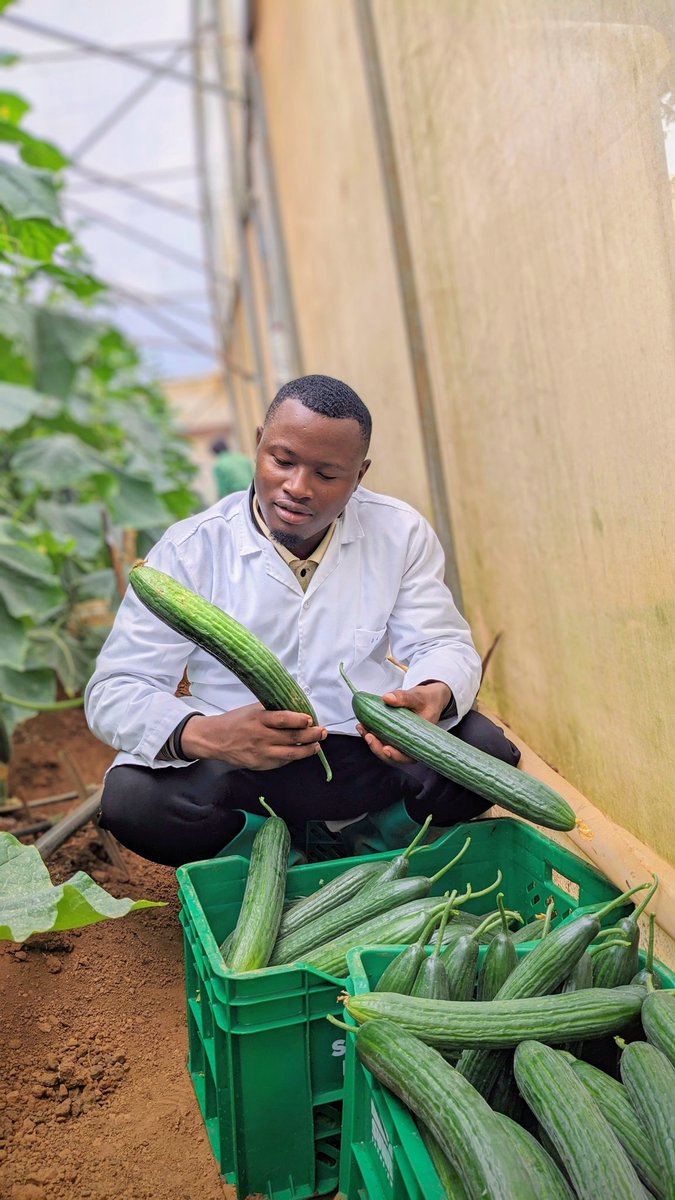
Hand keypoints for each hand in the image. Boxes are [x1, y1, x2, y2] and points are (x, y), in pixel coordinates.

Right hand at [180, 703, 327, 770]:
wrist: (215, 740)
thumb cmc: (236, 721)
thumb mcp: (252, 710)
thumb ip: (272, 710)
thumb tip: (295, 708)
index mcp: (259, 719)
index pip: (283, 719)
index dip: (299, 719)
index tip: (310, 719)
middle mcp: (261, 736)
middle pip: (292, 737)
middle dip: (311, 735)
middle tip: (322, 732)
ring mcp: (261, 753)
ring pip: (291, 753)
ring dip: (308, 750)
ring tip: (317, 745)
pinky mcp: (261, 764)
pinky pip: (282, 761)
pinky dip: (294, 757)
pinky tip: (301, 752)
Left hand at [357, 680, 451, 764]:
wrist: (429, 699)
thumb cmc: (427, 700)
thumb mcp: (418, 697)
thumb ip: (404, 697)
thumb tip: (387, 698)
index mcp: (421, 741)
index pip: (409, 756)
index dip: (397, 756)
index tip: (386, 749)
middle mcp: (410, 745)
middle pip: (393, 756)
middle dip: (378, 748)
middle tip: (369, 736)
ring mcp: (401, 741)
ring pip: (385, 748)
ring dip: (372, 741)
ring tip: (362, 728)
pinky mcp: (394, 736)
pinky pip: (382, 739)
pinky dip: (372, 734)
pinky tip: (363, 726)